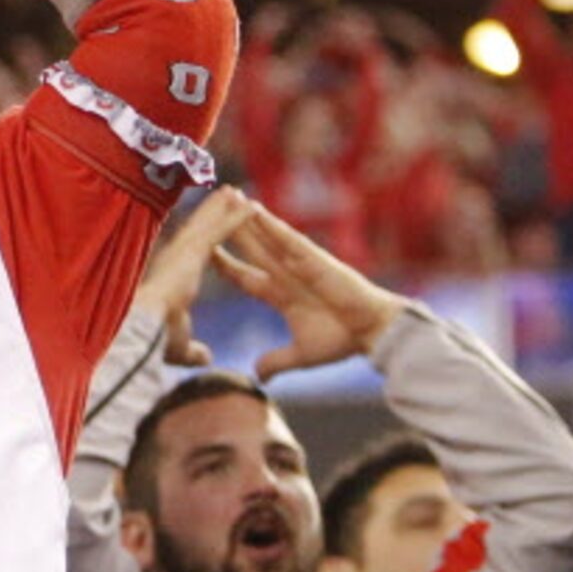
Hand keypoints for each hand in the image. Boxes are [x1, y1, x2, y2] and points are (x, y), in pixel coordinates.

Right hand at [133, 189, 253, 365]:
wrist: (145, 330)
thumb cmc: (155, 340)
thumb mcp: (181, 346)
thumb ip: (194, 350)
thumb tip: (206, 358)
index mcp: (174, 278)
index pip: (192, 253)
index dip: (202, 239)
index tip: (209, 227)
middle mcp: (177, 258)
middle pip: (199, 230)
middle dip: (212, 212)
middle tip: (225, 194)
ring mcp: (185, 252)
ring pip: (209, 224)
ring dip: (223, 207)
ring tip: (237, 192)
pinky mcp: (194, 252)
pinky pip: (220, 230)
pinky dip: (236, 217)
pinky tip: (251, 205)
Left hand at [214, 206, 401, 377]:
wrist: (372, 331)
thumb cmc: (342, 339)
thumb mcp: (301, 354)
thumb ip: (277, 361)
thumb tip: (257, 375)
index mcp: (280, 294)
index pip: (243, 275)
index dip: (222, 263)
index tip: (201, 252)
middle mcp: (287, 273)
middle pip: (250, 248)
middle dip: (230, 229)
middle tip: (209, 208)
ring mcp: (300, 264)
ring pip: (265, 236)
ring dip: (246, 218)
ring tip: (227, 197)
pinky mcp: (314, 259)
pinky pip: (288, 238)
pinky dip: (271, 225)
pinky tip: (254, 210)